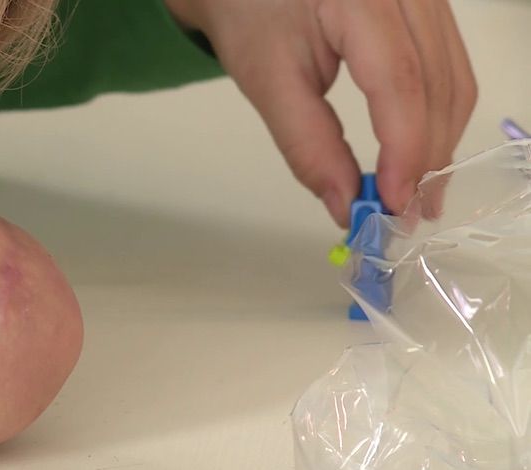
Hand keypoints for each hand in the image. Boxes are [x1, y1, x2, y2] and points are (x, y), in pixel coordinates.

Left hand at [166, 0, 476, 226]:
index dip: (404, 149)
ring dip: (437, 144)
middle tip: (403, 217)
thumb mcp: (267, 79)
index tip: (391, 204)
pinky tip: (418, 156)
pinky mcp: (427, 11)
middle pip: (436, 84)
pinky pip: (448, 69)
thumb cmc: (249, 16)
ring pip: (453, 80)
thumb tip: (344, 205)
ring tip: (413, 197)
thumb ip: (305, 142)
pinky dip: (435, 119)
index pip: (400, 80)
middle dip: (425, 158)